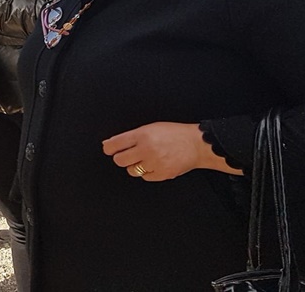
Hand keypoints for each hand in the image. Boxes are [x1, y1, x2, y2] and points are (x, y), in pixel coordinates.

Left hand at [102, 121, 241, 181]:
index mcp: (143, 134)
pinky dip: (147, 173)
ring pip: (131, 170)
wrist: (196, 144)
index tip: (108, 149)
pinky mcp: (161, 174)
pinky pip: (145, 177)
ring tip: (145, 159)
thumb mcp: (151, 128)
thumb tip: (110, 143)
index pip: (116, 144)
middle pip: (119, 160)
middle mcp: (146, 149)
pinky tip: (154, 164)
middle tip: (127, 155)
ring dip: (135, 166)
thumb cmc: (174, 134)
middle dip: (121, 158)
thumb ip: (131, 136)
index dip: (109, 148)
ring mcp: (154, 163)